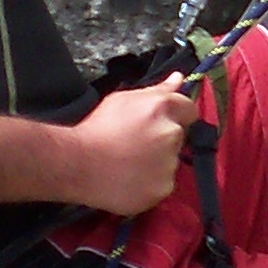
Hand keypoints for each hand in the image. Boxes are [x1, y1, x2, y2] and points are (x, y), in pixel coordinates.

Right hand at [66, 78, 196, 214]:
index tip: (160, 122)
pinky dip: (151, 183)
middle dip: (162, 139)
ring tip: (129, 163)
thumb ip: (157, 90)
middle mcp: (171, 134)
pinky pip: (163, 183)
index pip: (189, 109)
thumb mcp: (122, 100)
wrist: (78, 165)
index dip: (176, 115)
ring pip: (171, 162)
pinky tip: (130, 178)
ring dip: (157, 162)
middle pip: (178, 136)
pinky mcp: (164, 188)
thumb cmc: (96, 129)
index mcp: (162, 108)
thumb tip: (179, 79)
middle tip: (136, 144)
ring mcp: (169, 164)